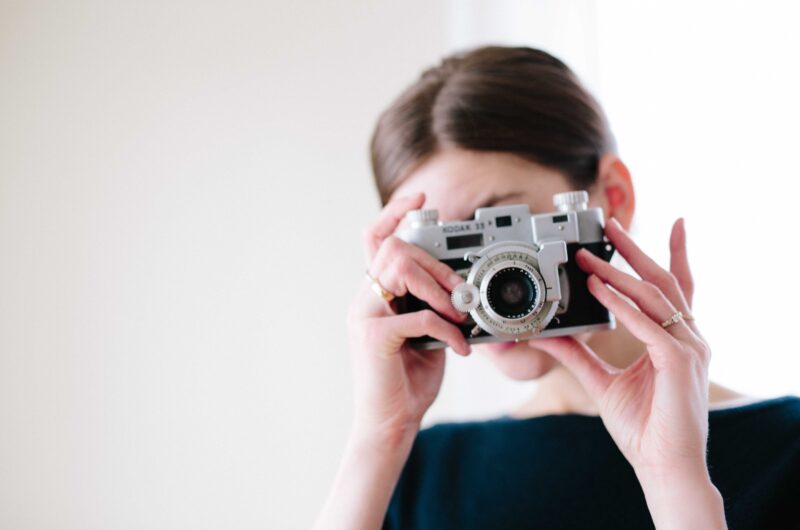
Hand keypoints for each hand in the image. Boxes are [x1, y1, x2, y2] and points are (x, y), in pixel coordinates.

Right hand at [347, 192, 469, 445]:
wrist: (391, 425)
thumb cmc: (408, 382)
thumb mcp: (427, 334)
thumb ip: (432, 305)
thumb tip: (460, 287)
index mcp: (374, 296)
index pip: (376, 239)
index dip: (395, 212)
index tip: (419, 197)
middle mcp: (363, 300)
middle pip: (394, 248)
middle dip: (436, 264)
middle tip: (460, 294)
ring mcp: (363, 317)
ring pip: (398, 268)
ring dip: (438, 288)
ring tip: (458, 314)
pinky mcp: (373, 338)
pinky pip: (417, 314)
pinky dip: (447, 328)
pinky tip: (459, 347)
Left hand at [530, 217, 712, 479]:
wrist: (663, 465)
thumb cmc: (643, 427)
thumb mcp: (600, 381)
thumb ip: (575, 355)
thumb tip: (544, 334)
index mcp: (676, 339)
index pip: (675, 289)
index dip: (672, 254)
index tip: (664, 226)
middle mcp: (687, 338)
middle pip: (664, 281)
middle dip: (636, 250)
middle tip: (611, 224)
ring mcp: (688, 348)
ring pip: (654, 296)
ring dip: (618, 273)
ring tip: (588, 258)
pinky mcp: (679, 362)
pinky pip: (648, 325)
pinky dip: (622, 306)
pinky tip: (598, 291)